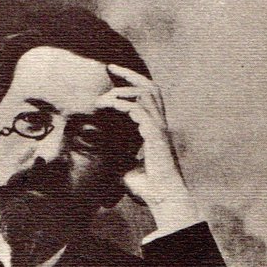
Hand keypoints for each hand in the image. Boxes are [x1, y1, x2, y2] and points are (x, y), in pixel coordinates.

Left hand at [96, 63, 199, 239]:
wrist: (163, 199)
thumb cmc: (149, 189)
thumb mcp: (128, 169)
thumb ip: (121, 158)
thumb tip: (107, 157)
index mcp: (156, 131)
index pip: (148, 98)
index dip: (133, 83)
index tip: (114, 76)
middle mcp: (160, 125)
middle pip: (150, 87)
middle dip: (130, 74)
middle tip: (109, 68)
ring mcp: (159, 128)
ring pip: (144, 94)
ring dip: (122, 91)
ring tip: (104, 97)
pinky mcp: (155, 135)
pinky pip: (138, 111)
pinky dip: (123, 104)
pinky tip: (108, 106)